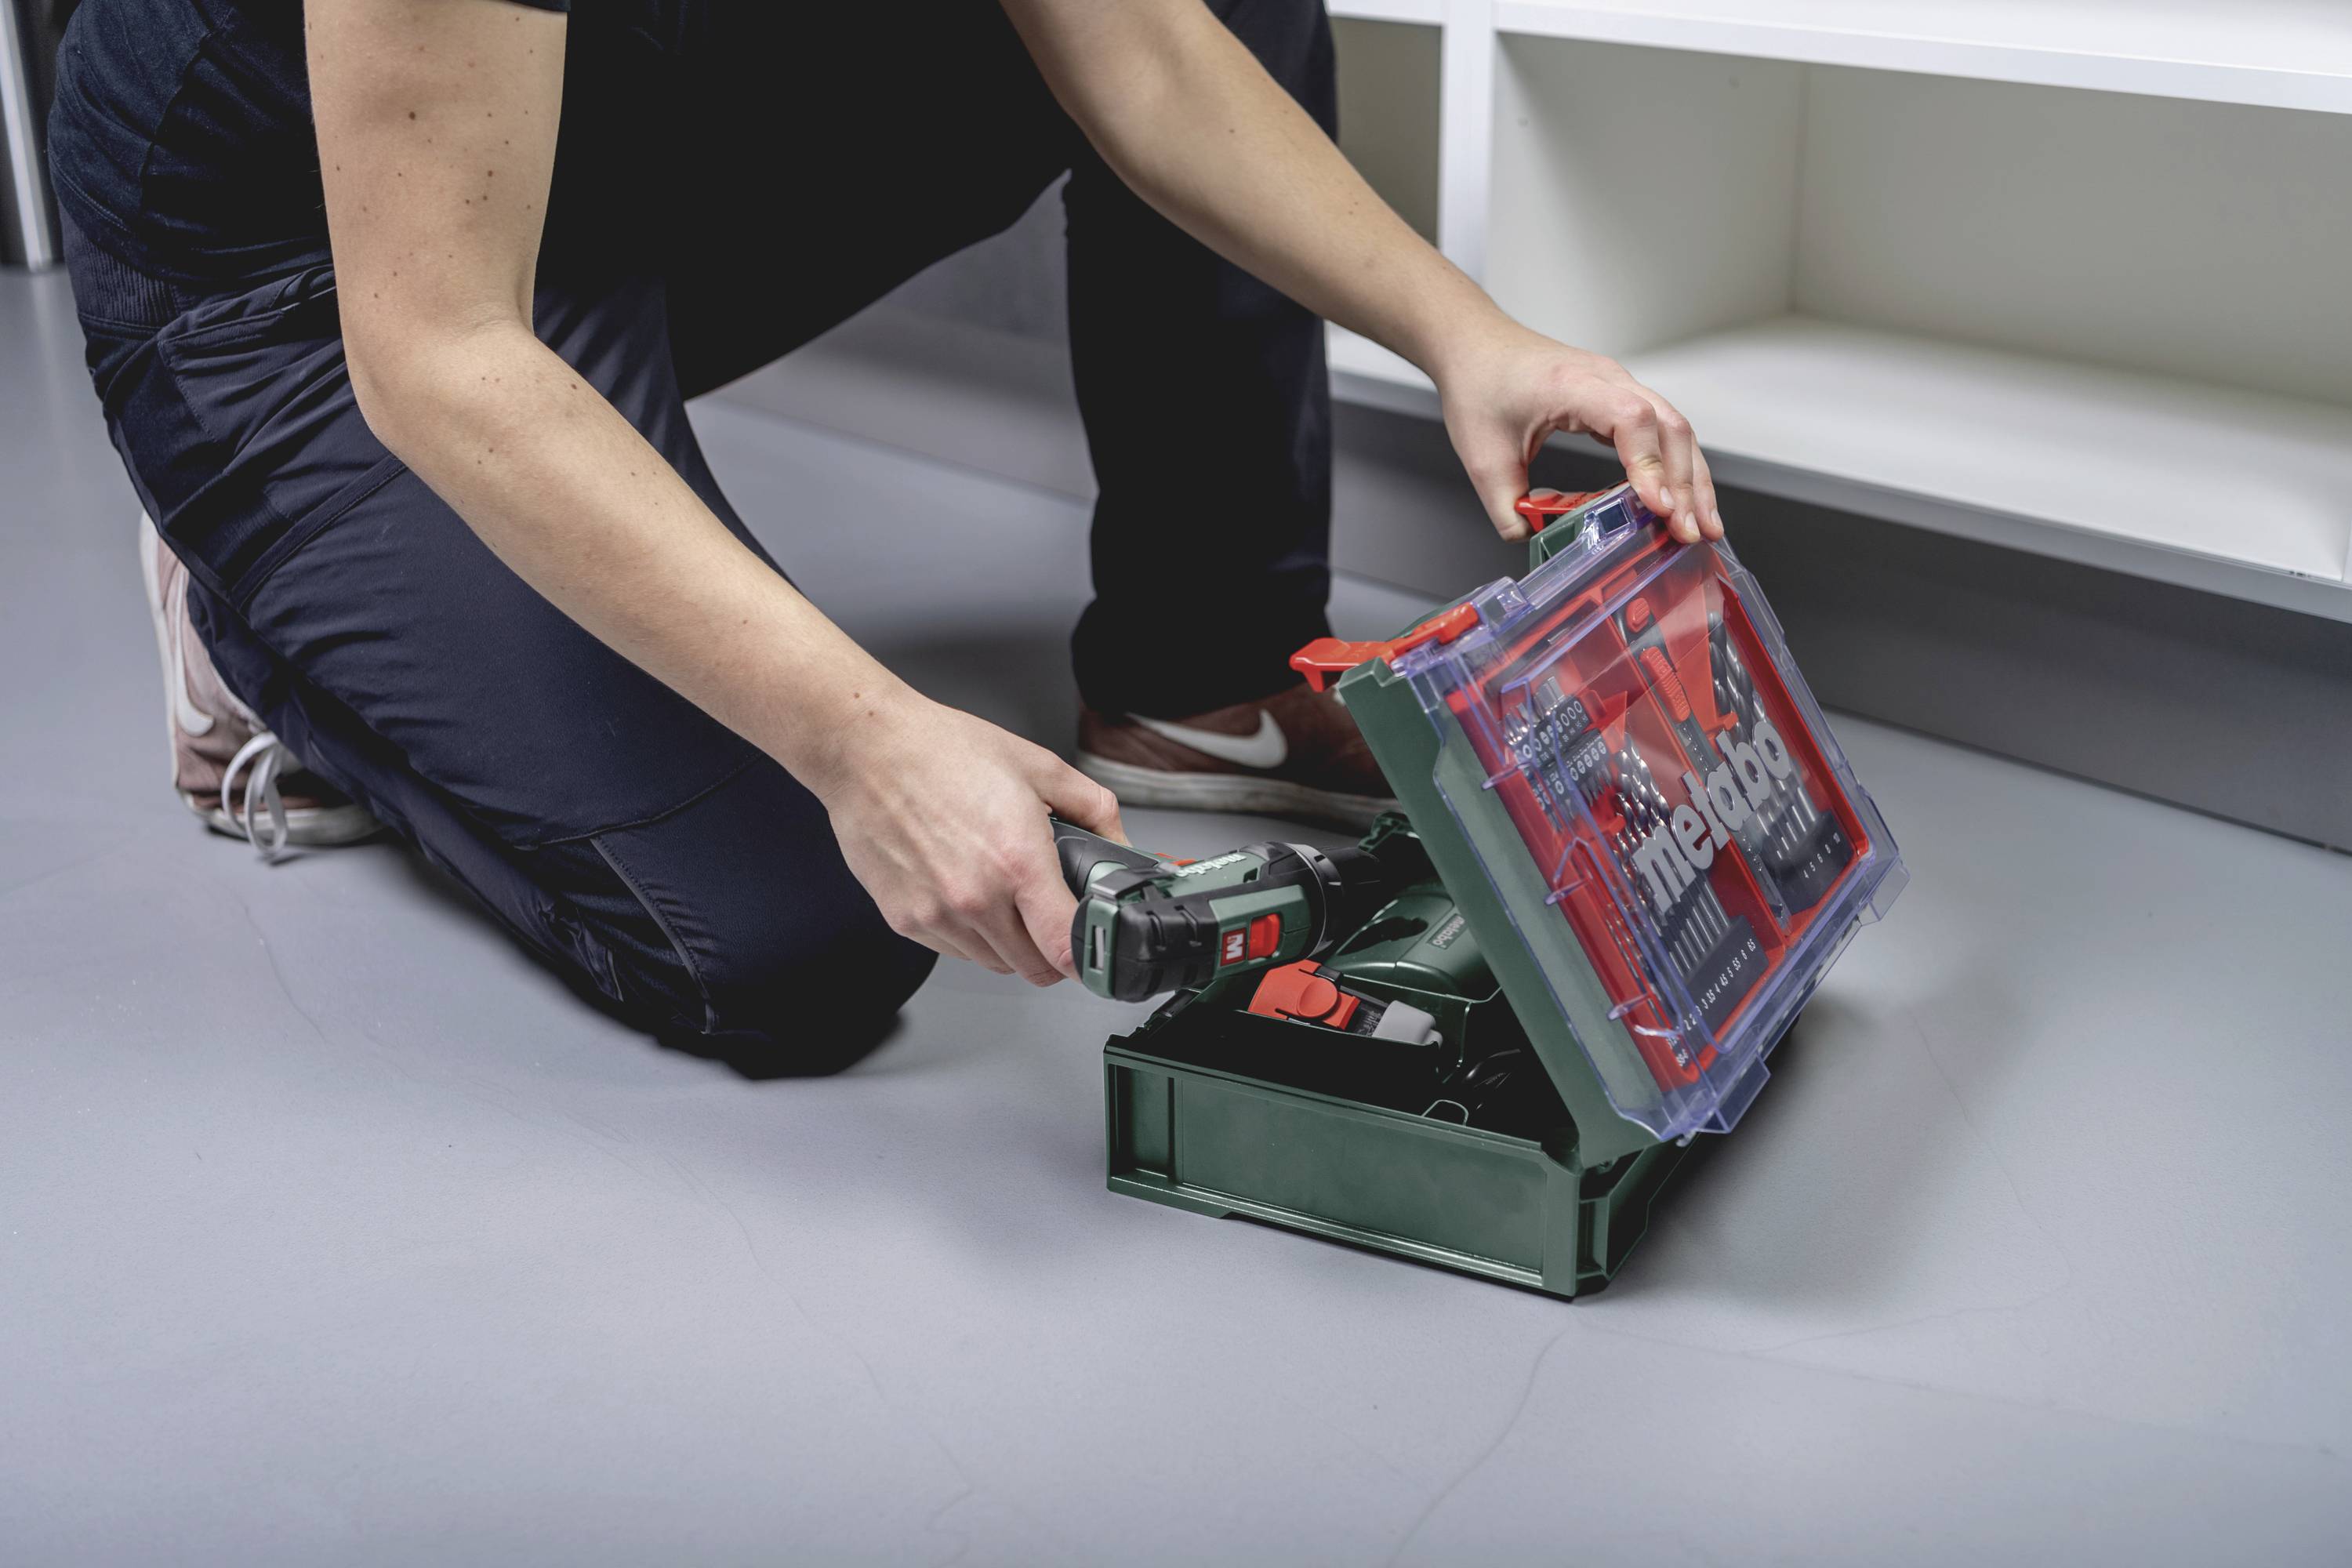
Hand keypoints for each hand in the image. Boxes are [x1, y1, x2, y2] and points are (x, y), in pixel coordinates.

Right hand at [811, 692, 1127, 984]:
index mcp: (1017, 862)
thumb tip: (1120, 844)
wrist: (868, 748)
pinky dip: (969, 934)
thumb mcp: (1037, 766)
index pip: (1065, 950)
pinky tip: (964, 889)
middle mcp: (976, 897)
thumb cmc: (942, 751)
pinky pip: (954, 951)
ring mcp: (937, 914)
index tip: (1093, 945)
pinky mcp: (905, 920)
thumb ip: (1092, 808)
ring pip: (994, 963)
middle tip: (1049, 913)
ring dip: (1009, 942)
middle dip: (1052, 949)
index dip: (1088, 956)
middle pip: (1034, 968)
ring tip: (1001, 891)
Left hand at [1434, 320, 1722, 545]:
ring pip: (1674, 429)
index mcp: (1571, 384)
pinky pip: (1661, 430)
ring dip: (1692, 479)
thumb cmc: (1479, 385)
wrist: (1475, 345)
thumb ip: (1507, 506)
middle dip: (1685, 484)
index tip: (1657, 505)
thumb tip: (1533, 541)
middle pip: (1668, 426)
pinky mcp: (1619, 398)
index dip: (1648, 464)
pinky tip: (1682, 502)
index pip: (1631, 418)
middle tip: (1689, 532)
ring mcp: (1619, 385)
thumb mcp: (1482, 457)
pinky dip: (1676, 466)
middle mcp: (1606, 379)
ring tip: (1703, 526)